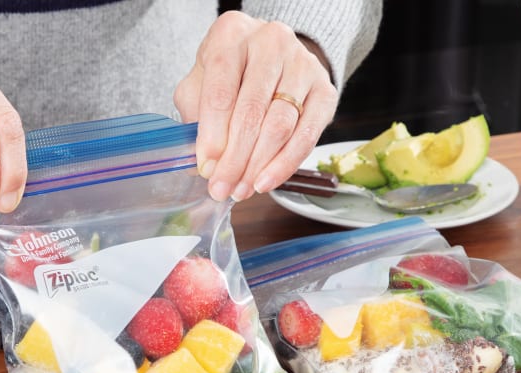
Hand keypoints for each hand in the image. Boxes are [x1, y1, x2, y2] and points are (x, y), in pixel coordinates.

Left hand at [174, 11, 338, 201]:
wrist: (273, 58)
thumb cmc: (231, 73)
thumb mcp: (201, 83)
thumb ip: (195, 116)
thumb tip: (201, 164)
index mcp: (231, 35)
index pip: (220, 91)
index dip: (212, 136)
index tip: (206, 168)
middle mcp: (270, 42)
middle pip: (251, 112)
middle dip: (235, 159)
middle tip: (222, 189)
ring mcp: (302, 64)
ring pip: (279, 125)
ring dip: (258, 166)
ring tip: (242, 190)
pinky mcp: (325, 89)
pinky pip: (307, 134)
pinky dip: (285, 164)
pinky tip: (267, 181)